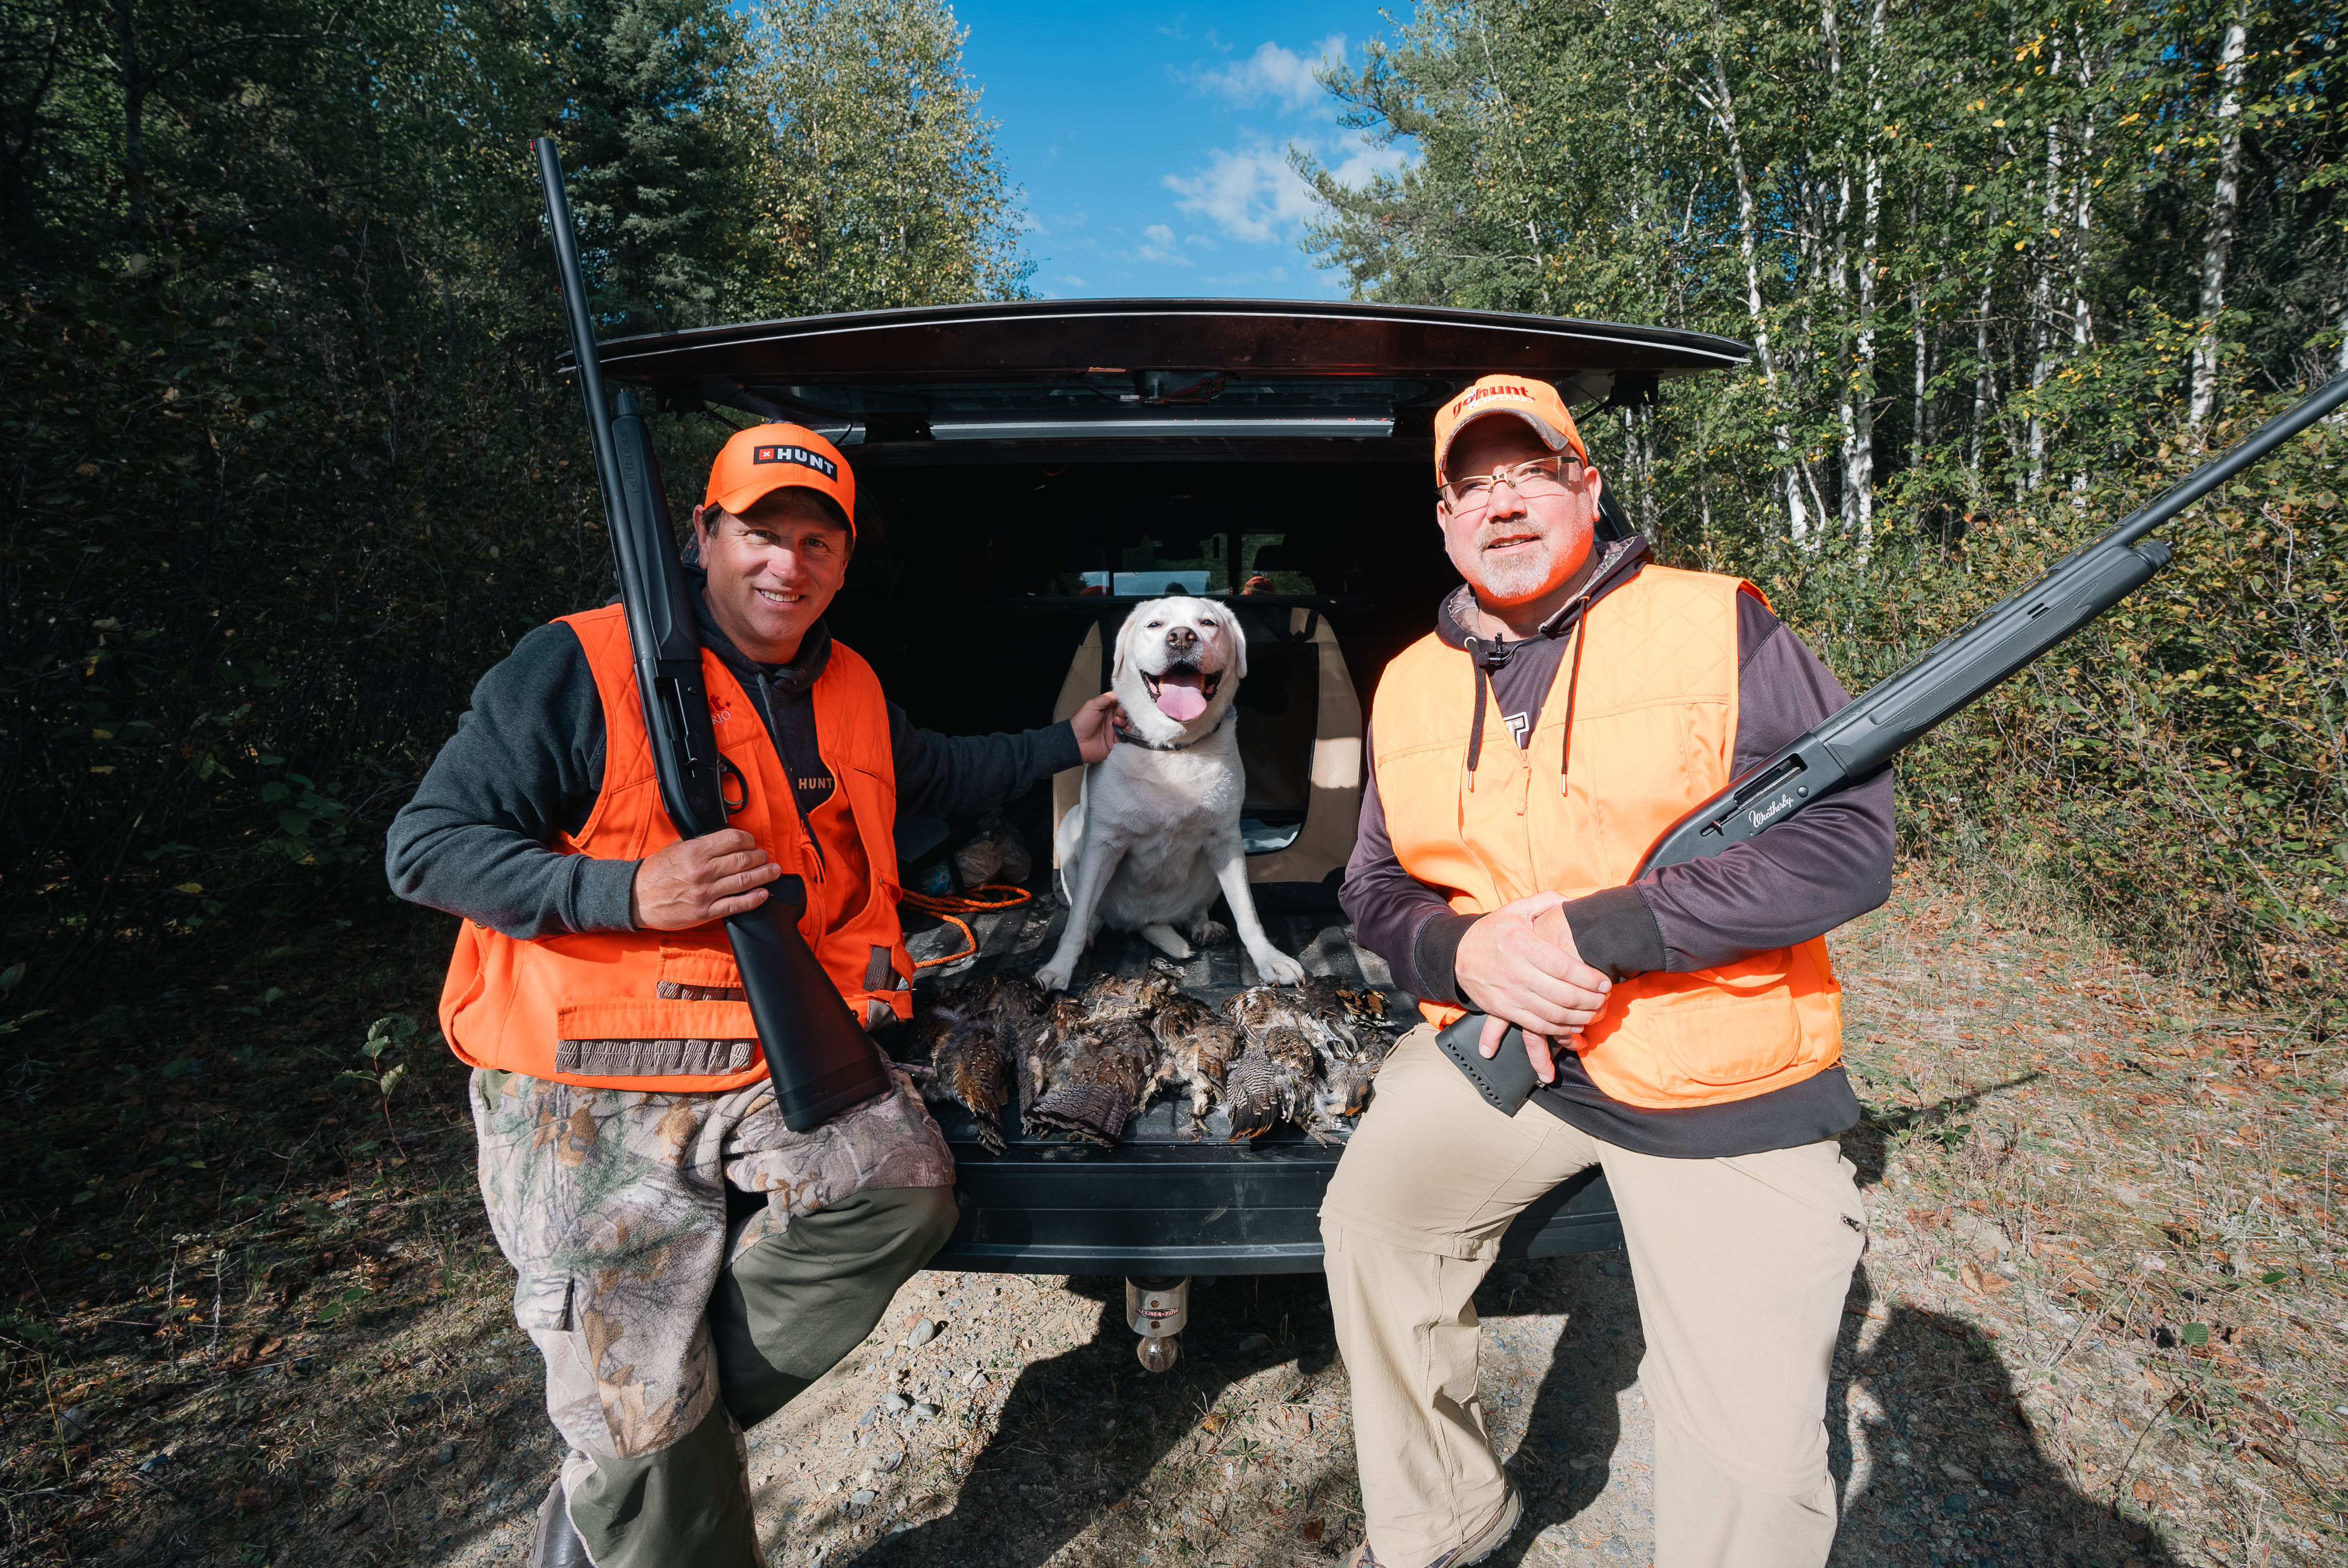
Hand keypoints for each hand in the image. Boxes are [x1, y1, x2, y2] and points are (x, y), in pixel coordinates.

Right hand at [630, 829, 782, 929]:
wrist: (636, 898)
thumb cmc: (655, 873)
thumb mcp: (675, 849)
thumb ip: (700, 843)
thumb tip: (724, 839)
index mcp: (694, 851)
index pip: (733, 839)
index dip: (748, 839)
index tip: (752, 842)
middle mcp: (702, 871)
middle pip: (743, 860)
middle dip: (760, 857)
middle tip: (766, 857)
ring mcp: (705, 893)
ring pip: (744, 881)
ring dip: (764, 875)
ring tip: (773, 871)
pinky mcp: (705, 912)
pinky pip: (736, 905)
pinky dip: (753, 899)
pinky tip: (763, 894)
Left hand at [1071, 691, 1124, 763]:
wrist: (1076, 743)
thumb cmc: (1079, 724)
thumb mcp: (1091, 705)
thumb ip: (1105, 698)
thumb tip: (1117, 694)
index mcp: (1104, 710)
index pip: (1118, 703)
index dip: (1122, 702)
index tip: (1123, 703)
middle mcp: (1109, 719)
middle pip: (1124, 713)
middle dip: (1124, 712)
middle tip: (1120, 713)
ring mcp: (1112, 730)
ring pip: (1126, 724)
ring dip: (1125, 721)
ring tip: (1117, 722)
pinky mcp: (1115, 741)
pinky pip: (1126, 736)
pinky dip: (1127, 732)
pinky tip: (1124, 730)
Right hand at [1452, 892, 1612, 1083]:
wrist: (1457, 956)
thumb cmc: (1492, 932)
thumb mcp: (1516, 909)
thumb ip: (1548, 901)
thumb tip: (1575, 901)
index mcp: (1522, 944)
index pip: (1565, 967)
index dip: (1590, 978)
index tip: (1605, 982)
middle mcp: (1516, 972)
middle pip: (1564, 995)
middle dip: (1591, 1001)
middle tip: (1604, 999)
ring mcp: (1509, 994)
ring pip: (1553, 1014)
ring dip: (1580, 1018)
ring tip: (1595, 1012)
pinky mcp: (1504, 1010)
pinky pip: (1537, 1026)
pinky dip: (1560, 1030)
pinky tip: (1574, 1025)